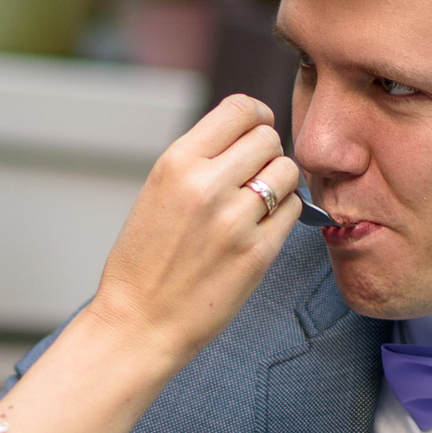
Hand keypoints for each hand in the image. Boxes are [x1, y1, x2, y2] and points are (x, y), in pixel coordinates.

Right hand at [81, 94, 301, 362]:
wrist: (138, 323)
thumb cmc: (144, 261)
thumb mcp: (158, 192)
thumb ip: (201, 159)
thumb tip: (251, 134)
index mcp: (177, 163)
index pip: (240, 108)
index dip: (256, 117)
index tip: (256, 132)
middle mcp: (207, 185)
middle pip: (269, 137)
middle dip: (266, 153)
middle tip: (253, 177)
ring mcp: (235, 220)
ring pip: (287, 171)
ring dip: (279, 183)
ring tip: (256, 204)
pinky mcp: (258, 253)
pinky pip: (293, 210)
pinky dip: (282, 215)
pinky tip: (259, 229)